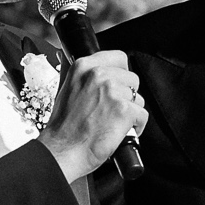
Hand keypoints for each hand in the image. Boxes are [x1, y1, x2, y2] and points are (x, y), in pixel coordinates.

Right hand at [38, 51, 146, 183]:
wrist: (62, 151)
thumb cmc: (63, 128)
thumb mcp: (63, 89)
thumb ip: (74, 73)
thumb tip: (65, 53)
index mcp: (84, 66)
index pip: (119, 58)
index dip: (121, 74)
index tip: (117, 85)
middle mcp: (99, 75)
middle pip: (132, 79)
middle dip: (126, 96)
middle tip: (112, 110)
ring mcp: (113, 91)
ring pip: (138, 98)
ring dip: (131, 112)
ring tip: (114, 122)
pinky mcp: (125, 110)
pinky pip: (143, 115)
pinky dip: (136, 126)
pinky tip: (121, 132)